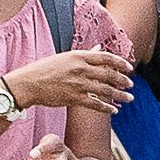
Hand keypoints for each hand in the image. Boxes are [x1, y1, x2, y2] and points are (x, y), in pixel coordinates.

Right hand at [12, 45, 134, 119]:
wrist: (29, 83)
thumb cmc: (45, 69)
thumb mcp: (65, 57)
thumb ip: (85, 54)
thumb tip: (99, 48)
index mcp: (79, 56)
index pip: (106, 57)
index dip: (120, 63)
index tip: (129, 68)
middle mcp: (80, 68)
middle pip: (108, 74)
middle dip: (123, 80)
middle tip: (130, 85)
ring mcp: (77, 84)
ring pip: (105, 90)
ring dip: (120, 95)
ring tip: (129, 98)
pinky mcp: (73, 98)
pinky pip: (95, 103)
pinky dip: (106, 107)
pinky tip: (114, 110)